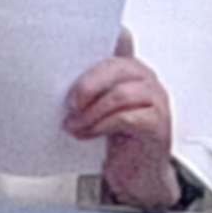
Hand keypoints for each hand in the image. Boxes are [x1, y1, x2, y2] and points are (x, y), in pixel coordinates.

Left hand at [64, 28, 177, 208]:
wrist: (138, 175)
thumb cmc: (118, 139)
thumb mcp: (99, 109)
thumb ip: (88, 91)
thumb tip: (53, 80)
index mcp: (132, 69)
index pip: (122, 41)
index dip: (108, 37)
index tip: (82, 42)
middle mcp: (147, 79)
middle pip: (117, 67)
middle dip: (87, 85)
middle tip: (70, 103)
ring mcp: (157, 101)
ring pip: (120, 94)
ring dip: (91, 112)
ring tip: (74, 125)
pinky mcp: (158, 124)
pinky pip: (127, 117)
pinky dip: (101, 125)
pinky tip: (88, 133)